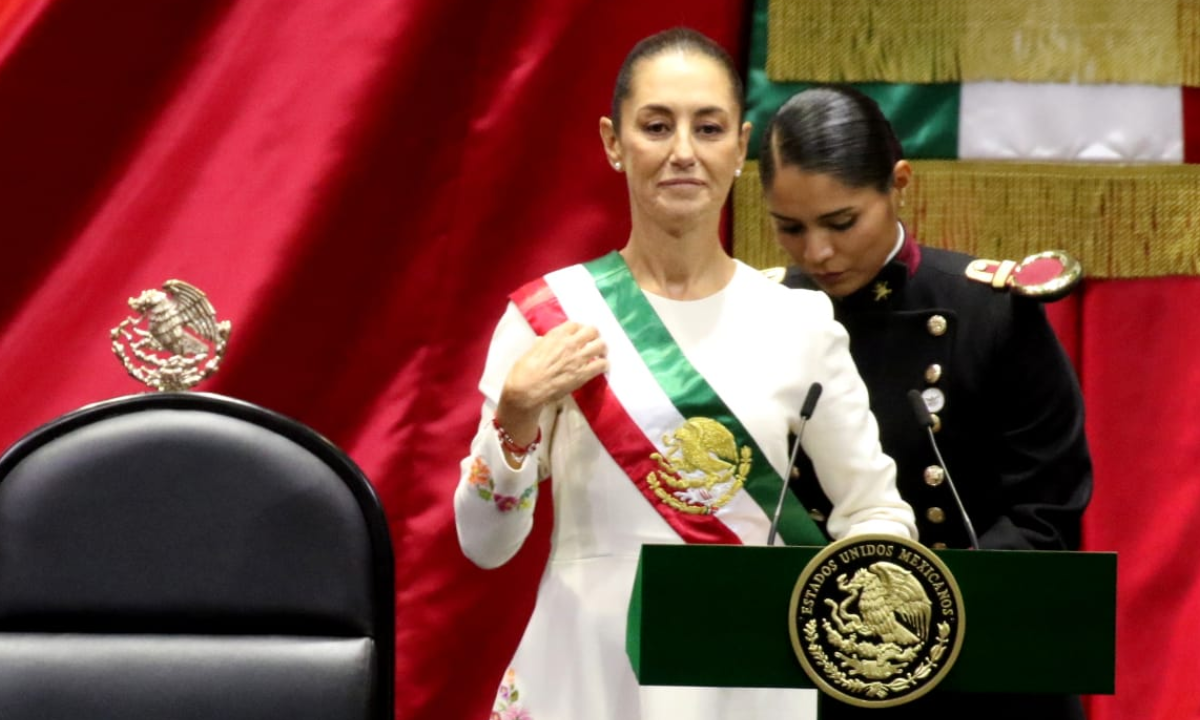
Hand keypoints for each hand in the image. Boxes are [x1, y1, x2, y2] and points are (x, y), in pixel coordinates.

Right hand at [496, 322, 608, 444]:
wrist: (526, 389)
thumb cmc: (524, 370)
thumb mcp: (533, 349)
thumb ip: (544, 343)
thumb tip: (545, 342)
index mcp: (556, 335)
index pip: (575, 324)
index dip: (579, 330)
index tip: (579, 335)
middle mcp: (570, 343)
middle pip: (592, 331)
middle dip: (594, 336)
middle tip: (593, 343)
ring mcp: (578, 358)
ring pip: (601, 345)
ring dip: (602, 349)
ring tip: (600, 354)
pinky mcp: (583, 374)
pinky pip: (602, 365)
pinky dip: (604, 365)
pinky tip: (601, 368)